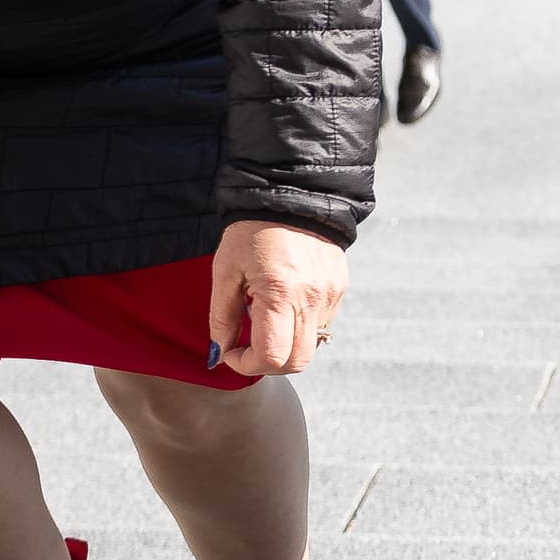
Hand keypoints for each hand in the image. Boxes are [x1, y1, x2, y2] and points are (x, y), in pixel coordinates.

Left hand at [208, 218, 349, 376]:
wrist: (291, 194)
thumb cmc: (251, 231)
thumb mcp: (225, 272)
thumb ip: (222, 318)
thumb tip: (219, 354)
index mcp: (281, 292)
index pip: (272, 357)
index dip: (246, 365)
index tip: (231, 352)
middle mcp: (312, 298)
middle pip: (297, 362)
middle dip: (268, 364)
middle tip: (247, 347)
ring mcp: (331, 294)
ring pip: (312, 346)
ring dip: (285, 346)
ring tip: (266, 319)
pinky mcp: (339, 288)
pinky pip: (321, 325)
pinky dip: (300, 328)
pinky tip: (284, 305)